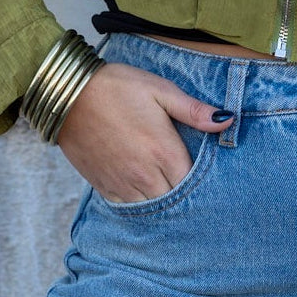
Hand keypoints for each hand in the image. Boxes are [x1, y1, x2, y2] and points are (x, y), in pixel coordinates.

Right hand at [53, 60, 231, 201]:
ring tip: (170, 191)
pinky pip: (129, 208)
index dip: (204, 184)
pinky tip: (145, 192)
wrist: (68, 94)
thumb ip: (194, 110)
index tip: (209, 178)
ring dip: (163, 203)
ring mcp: (123, 184)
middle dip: (185, 197)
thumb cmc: (118, 87)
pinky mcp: (104, 187)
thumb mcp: (160, 90)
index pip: (194, 185)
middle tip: (192, 188)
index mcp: (164, 152)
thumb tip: (228, 121)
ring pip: (152, 209)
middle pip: (175, 202)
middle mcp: (145, 175)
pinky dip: (140, 204)